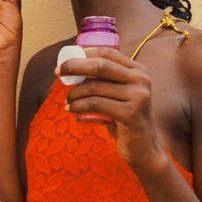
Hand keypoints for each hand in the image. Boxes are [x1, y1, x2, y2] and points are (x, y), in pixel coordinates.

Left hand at [58, 48, 165, 170]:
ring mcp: (138, 96)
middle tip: (57, 72)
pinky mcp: (131, 113)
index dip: (83, 54)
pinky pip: (95, 104)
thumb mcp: (117, 96)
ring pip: (94, 87)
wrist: (143, 148)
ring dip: (74, 93)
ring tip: (67, 101)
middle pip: (100, 65)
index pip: (107, 53)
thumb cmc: (123, 120)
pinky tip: (71, 109)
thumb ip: (104, 81)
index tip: (64, 61)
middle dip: (74, 66)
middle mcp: (141, 80)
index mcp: (138, 71)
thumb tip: (71, 66)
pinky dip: (78, 105)